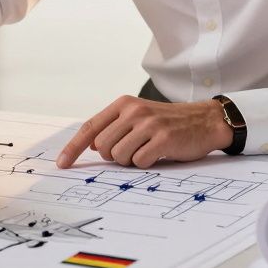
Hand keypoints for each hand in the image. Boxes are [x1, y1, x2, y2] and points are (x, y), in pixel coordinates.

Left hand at [55, 97, 233, 169]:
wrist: (204, 120)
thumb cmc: (168, 122)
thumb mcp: (138, 116)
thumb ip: (114, 126)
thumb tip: (89, 147)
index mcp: (124, 104)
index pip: (90, 128)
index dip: (73, 147)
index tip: (62, 163)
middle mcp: (133, 111)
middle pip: (103, 147)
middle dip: (114, 156)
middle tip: (133, 149)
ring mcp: (148, 124)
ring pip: (119, 157)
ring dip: (130, 160)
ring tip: (146, 150)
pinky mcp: (162, 139)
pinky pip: (139, 162)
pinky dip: (146, 163)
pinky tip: (158, 153)